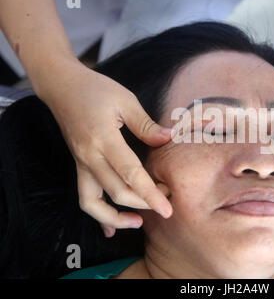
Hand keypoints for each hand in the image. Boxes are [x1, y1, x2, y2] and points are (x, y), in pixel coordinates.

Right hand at [35, 58, 172, 236]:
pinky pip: (85, 198)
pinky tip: (110, 228)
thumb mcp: (125, 100)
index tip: (167, 209)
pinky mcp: (79, 167)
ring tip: (139, 222)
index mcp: (103, 139)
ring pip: (93, 204)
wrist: (62, 87)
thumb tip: (169, 139)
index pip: (130, 174)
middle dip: (143, 203)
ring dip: (116, 218)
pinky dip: (98, 215)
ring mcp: (81, 164)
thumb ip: (146, 124)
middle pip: (116, 192)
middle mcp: (89, 157)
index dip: (149, 194)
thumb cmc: (95, 89)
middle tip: (166, 200)